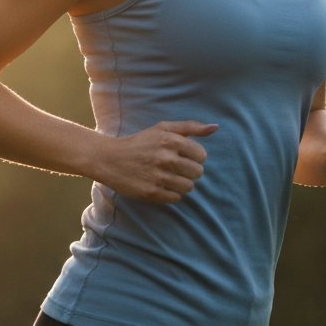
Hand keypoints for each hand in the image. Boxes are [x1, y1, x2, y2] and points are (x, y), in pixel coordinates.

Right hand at [95, 120, 217, 202]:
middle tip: (177, 168)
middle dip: (190, 171)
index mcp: (171, 140)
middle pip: (198, 173)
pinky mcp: (151, 193)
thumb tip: (215, 127)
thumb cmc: (140, 142)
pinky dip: (171, 194)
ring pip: (189, 187)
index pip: (202, 155)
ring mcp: (158, 177)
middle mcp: (166, 158)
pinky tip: (161, 185)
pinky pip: (176, 198)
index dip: (195, 157)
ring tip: (169, 177)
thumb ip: (190, 127)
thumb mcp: (163, 128)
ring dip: (182, 183)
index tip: (184, 157)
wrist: (110, 159)